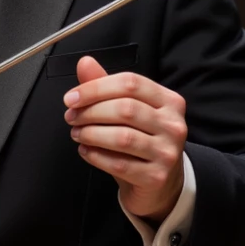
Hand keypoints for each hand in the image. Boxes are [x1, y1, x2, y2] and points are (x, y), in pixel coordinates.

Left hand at [63, 56, 186, 222]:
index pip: (130, 83)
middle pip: (125, 108)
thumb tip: (85, 62)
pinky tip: (85, 151)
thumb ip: (106, 86)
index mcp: (169, 101)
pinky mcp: (156, 176)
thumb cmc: (142, 141)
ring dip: (91, 133)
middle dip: (90, 111)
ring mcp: (167, 152)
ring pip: (122, 137)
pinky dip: (96, 156)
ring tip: (77, 133)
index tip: (71, 97)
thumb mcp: (128, 110)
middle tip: (71, 117)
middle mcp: (173, 124)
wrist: (160, 183)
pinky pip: (120, 164)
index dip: (96, 88)